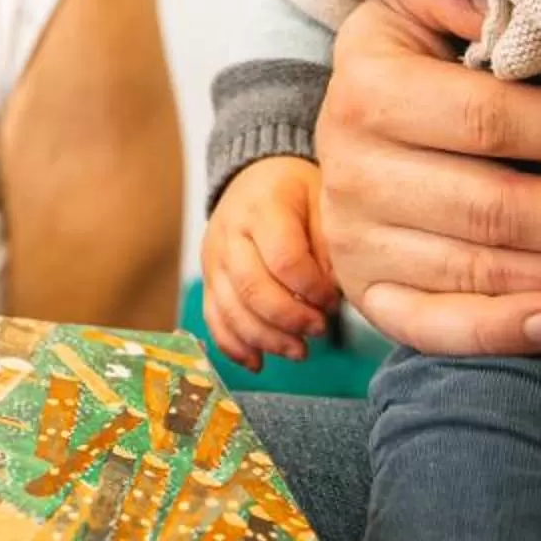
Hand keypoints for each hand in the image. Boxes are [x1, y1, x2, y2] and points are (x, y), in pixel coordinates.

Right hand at [202, 158, 337, 368]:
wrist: (256, 178)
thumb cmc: (298, 194)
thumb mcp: (322, 201)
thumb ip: (328, 244)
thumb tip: (330, 293)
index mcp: (263, 207)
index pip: (283, 258)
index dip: (311, 288)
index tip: (332, 299)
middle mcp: (230, 232)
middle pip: (253, 288)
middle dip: (290, 319)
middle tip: (319, 328)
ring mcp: (214, 258)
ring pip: (231, 310)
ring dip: (267, 339)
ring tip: (300, 350)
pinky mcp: (208, 279)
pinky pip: (213, 319)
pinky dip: (234, 346)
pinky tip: (258, 362)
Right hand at [317, 0, 540, 355]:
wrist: (347, 130)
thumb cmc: (413, 60)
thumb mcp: (421, 8)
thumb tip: (523, 3)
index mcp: (370, 89)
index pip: (487, 119)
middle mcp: (354, 170)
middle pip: (495, 208)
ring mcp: (356, 239)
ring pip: (481, 271)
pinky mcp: (368, 291)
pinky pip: (432, 324)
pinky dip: (500, 331)